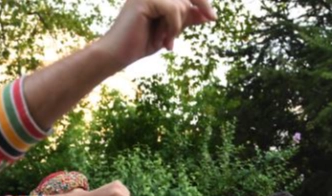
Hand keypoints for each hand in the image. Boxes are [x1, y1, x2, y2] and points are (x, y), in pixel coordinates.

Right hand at [100, 0, 216, 68]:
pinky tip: (163, 41)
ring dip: (177, 27)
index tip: (213, 18)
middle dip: (190, 16)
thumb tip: (208, 14)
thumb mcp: (169, 31)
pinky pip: (173, 10)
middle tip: (189, 31)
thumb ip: (185, 19)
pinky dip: (172, 27)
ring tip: (165, 42)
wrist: (118, 54)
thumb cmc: (141, 43)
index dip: (202, 2)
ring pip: (181, 4)